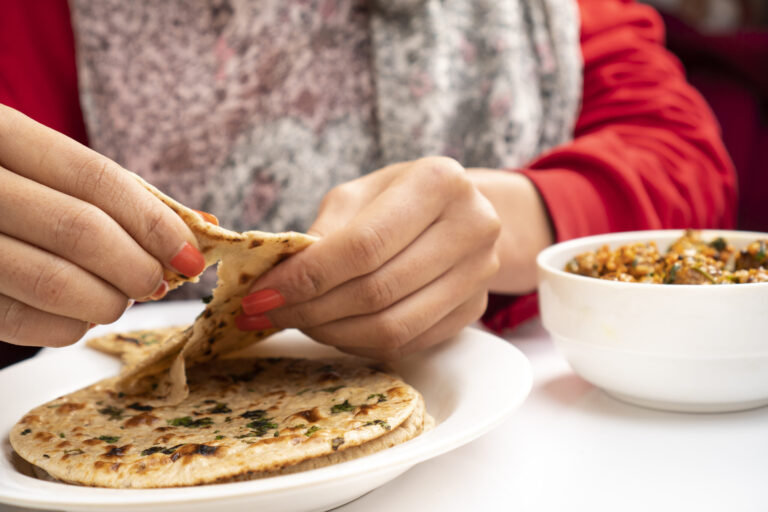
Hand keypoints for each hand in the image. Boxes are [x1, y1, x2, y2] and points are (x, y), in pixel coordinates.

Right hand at [0, 105, 203, 346]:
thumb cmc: (7, 185)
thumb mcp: (49, 167)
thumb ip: (120, 193)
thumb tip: (203, 225)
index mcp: (2, 133)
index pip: (97, 179)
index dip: (154, 223)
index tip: (190, 255)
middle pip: (80, 231)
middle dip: (136, 267)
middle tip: (156, 282)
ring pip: (53, 282)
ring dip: (107, 300)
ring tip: (121, 297)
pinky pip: (22, 322)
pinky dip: (68, 326)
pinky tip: (78, 313)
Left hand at [237, 157, 500, 359]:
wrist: (462, 212)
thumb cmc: (400, 198)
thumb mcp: (360, 195)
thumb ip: (325, 233)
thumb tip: (278, 282)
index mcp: (438, 182)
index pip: (363, 245)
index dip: (307, 276)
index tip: (261, 294)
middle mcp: (472, 226)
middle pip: (376, 291)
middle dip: (310, 310)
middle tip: (268, 314)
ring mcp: (480, 273)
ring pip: (392, 327)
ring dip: (332, 333)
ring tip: (298, 323)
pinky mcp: (475, 309)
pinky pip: (407, 343)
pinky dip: (360, 344)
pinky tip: (334, 330)